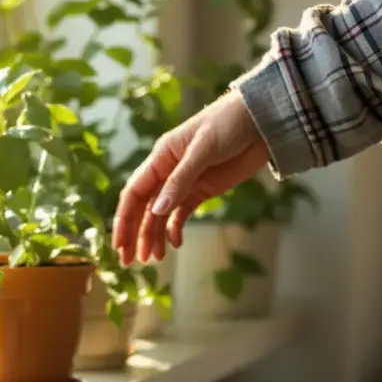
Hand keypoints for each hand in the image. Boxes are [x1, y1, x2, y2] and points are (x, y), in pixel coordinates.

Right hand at [112, 89, 269, 263]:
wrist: (260, 119)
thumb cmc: (227, 123)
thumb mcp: (203, 150)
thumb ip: (180, 181)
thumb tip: (157, 212)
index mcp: (160, 158)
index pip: (134, 193)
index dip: (124, 219)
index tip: (120, 243)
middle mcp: (167, 172)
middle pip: (143, 208)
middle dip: (135, 234)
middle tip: (128, 261)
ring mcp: (184, 183)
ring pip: (161, 214)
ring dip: (154, 236)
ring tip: (153, 259)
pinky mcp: (202, 190)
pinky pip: (182, 213)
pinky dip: (176, 228)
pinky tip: (175, 243)